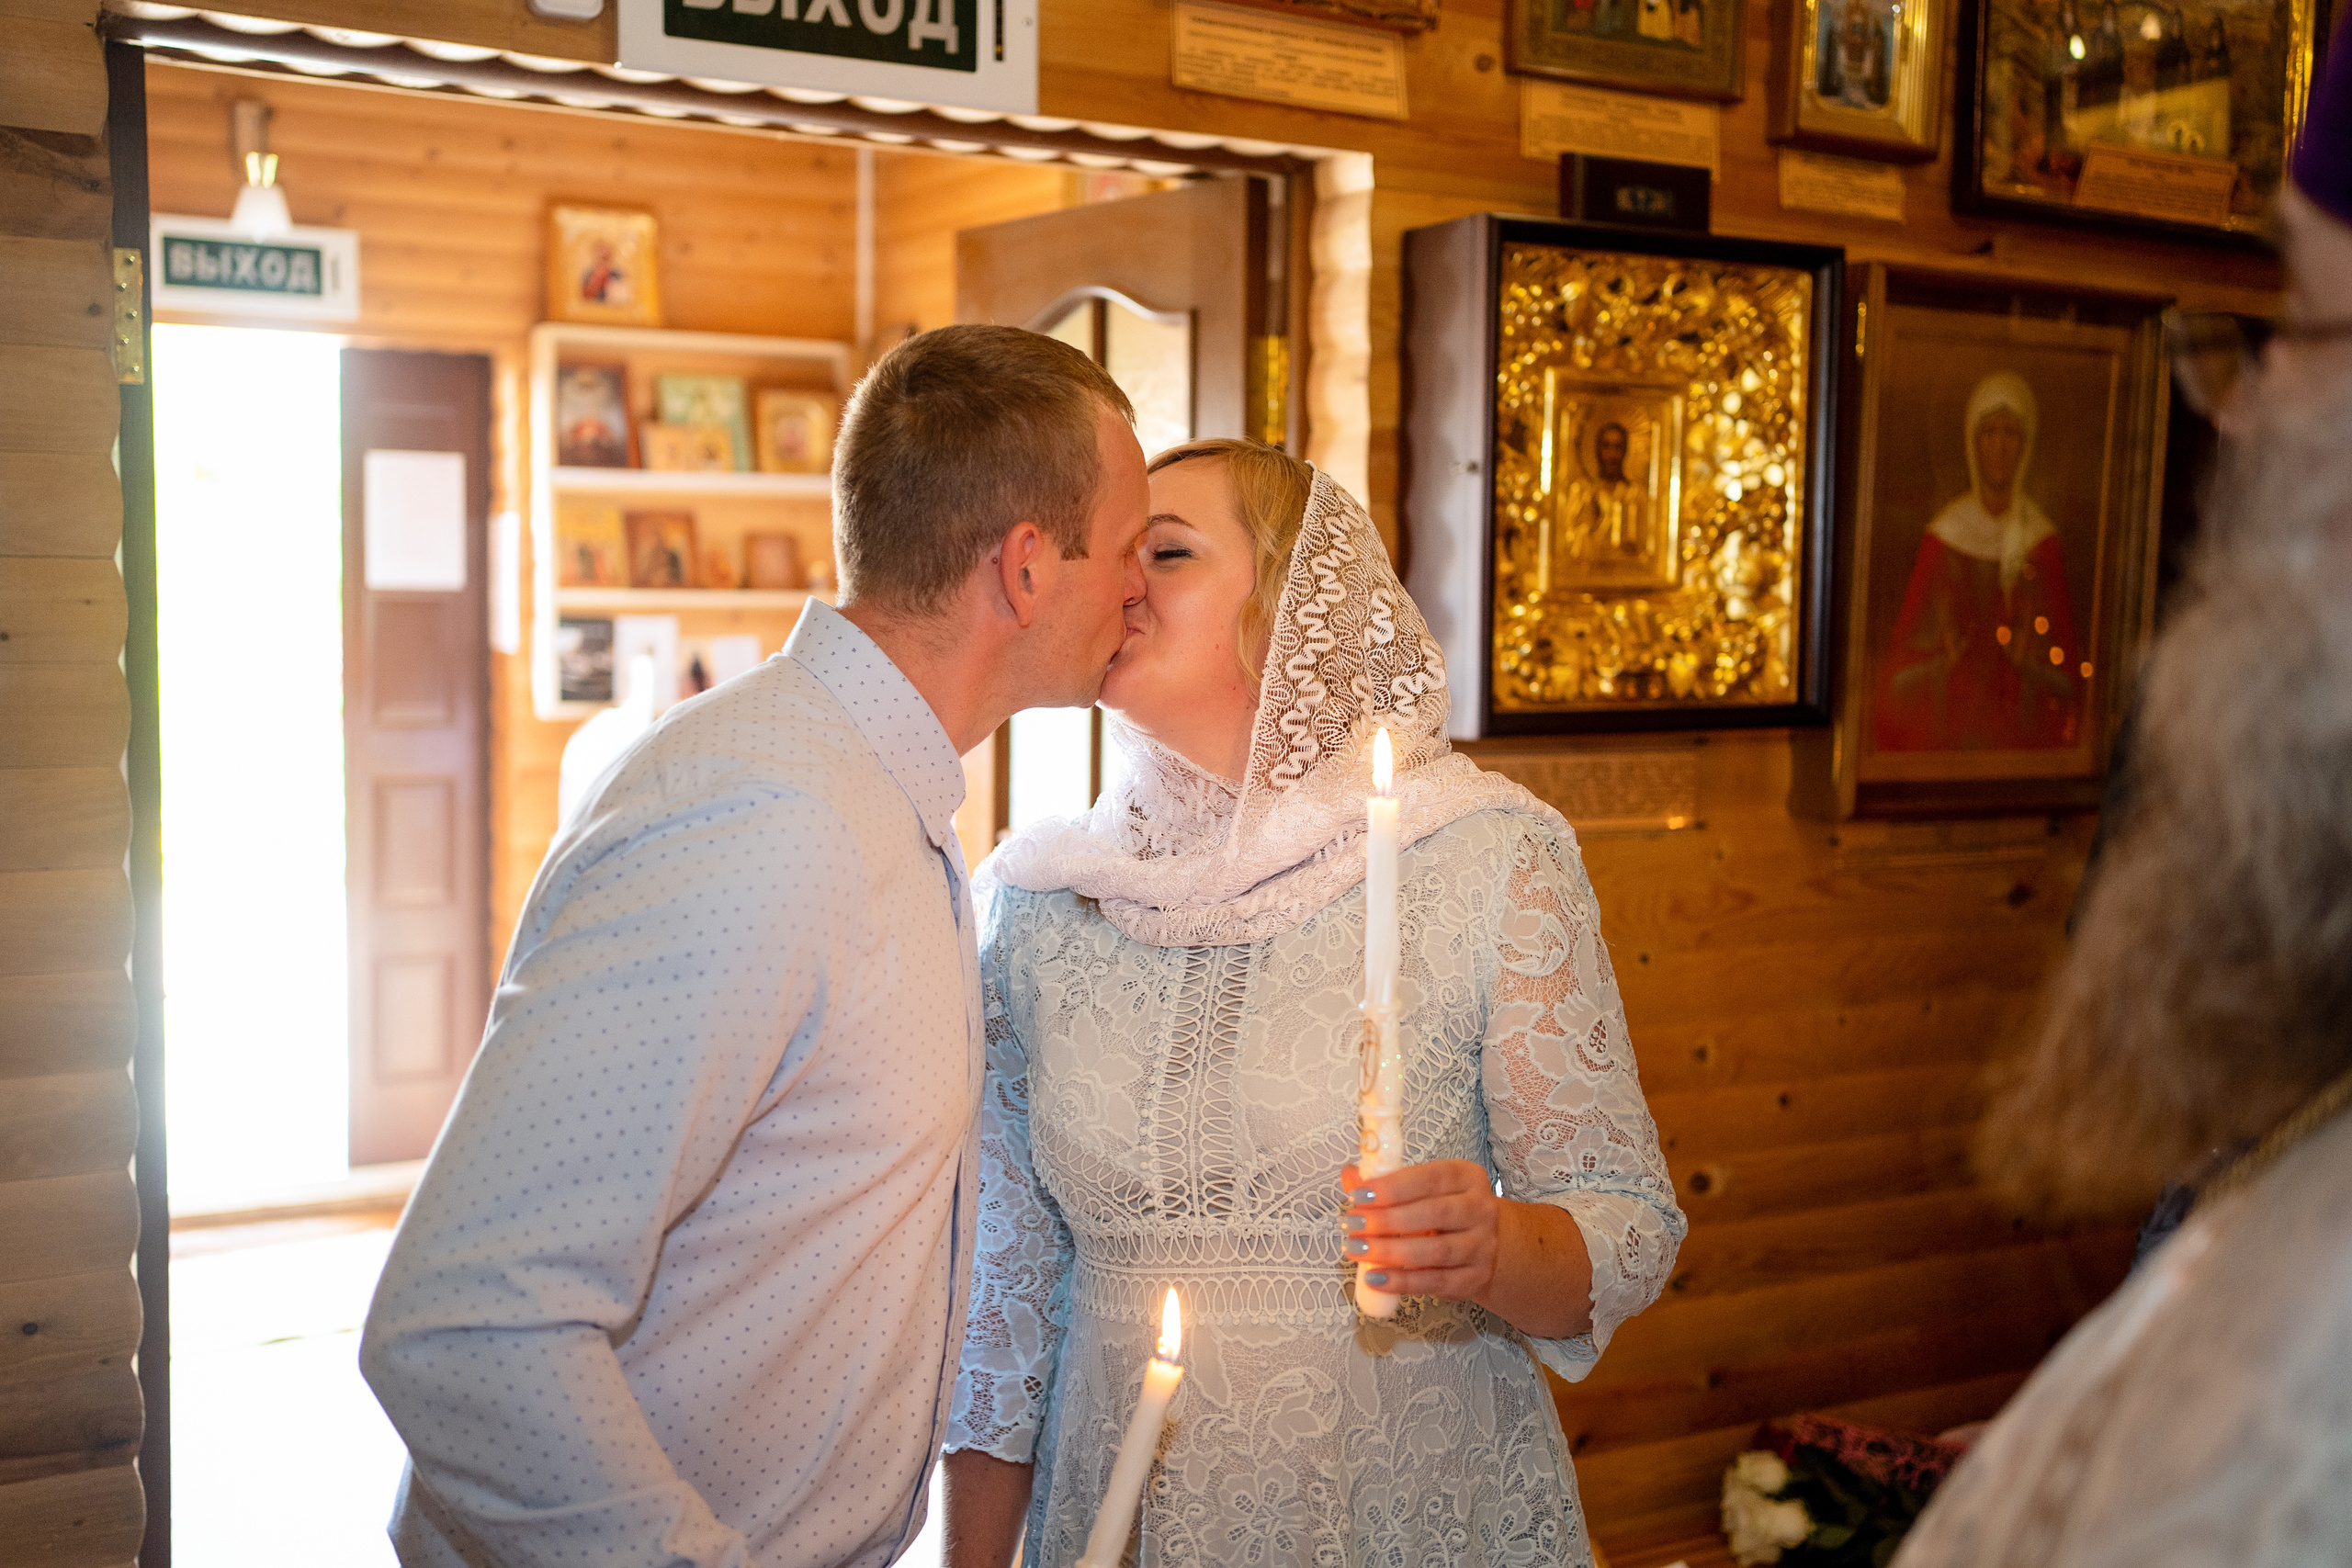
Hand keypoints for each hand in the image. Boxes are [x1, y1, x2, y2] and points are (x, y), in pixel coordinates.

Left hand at [1340, 1159, 1501, 1303]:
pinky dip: (1402, 1281)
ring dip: (1390, 1251)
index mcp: (1466, 1177)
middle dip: (1387, 1220)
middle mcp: (1480, 1209)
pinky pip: (1436, 1282)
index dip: (1392, 1187)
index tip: (1358, 1195)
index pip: (1429, 1178)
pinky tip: (1375, 1278)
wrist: (1483, 1246)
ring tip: (1357, 1249)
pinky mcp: (1474, 1278)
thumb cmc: (1444, 1212)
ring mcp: (1482, 1246)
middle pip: (1434, 1213)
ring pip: (1435, 1251)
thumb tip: (1350, 1175)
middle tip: (1353, 1224)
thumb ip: (1386, 1182)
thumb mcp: (1422, 1190)